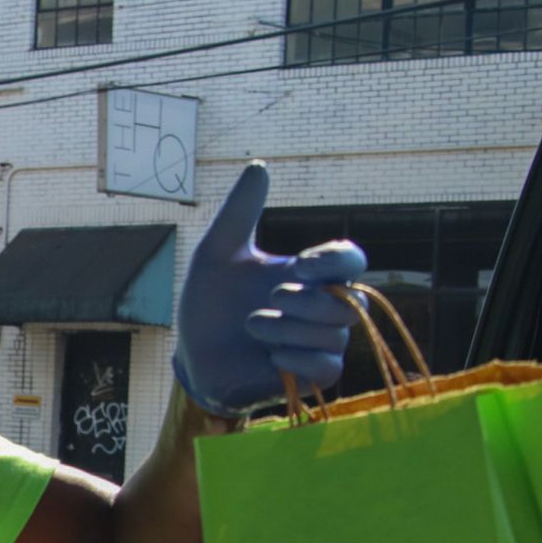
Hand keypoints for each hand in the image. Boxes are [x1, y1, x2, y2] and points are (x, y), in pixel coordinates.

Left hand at [173, 163, 367, 416]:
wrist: (190, 355)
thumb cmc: (208, 305)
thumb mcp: (216, 254)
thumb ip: (238, 212)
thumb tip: (258, 166)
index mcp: (307, 276)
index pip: (350, 260)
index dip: (334, 261)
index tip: (300, 264)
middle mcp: (321, 308)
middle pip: (351, 300)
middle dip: (309, 299)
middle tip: (271, 299)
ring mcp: (319, 344)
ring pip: (335, 334)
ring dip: (289, 329)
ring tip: (253, 327)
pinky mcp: (311, 376)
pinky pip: (328, 367)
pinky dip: (298, 358)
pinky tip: (270, 355)